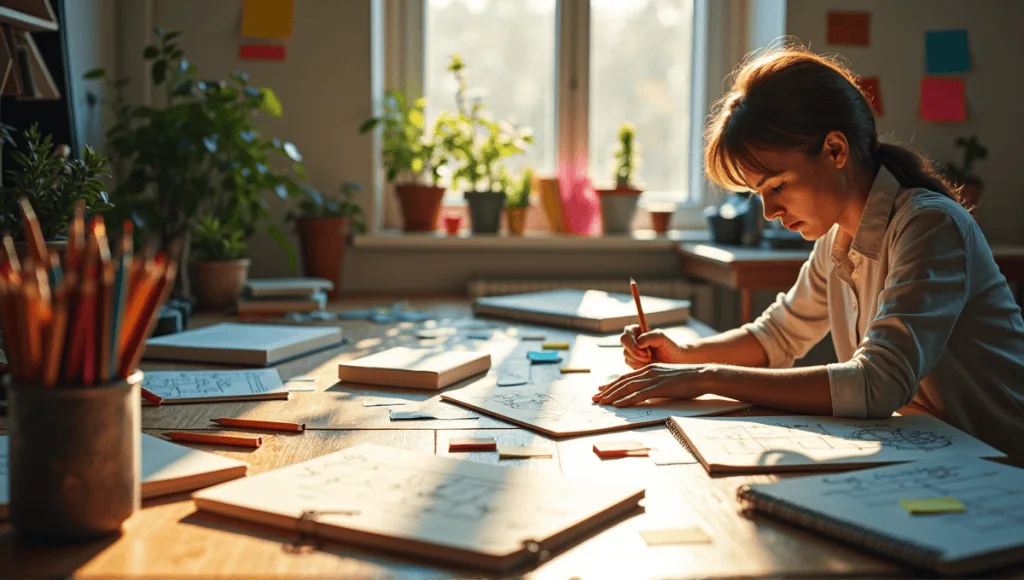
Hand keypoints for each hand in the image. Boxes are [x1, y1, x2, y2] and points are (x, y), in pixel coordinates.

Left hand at [592, 363, 708, 406]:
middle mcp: (649, 372)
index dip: (613, 384)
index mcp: (650, 369)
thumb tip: (647, 395)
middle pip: (623, 381)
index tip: (602, 390)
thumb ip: (655, 385)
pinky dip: (627, 400)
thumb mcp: (667, 380)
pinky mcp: (659, 388)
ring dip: (612, 395)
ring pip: (627, 387)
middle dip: (607, 390)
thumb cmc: (688, 381)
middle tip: (595, 398)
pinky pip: (639, 395)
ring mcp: (654, 379)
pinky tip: (618, 405)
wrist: (703, 375)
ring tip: (601, 402)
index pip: (627, 377)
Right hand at [620, 325, 680, 368]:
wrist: (673, 362)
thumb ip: (650, 337)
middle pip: (623, 342)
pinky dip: (640, 366)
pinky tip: (649, 364)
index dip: (632, 343)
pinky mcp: (632, 363)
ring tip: (652, 360)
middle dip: (635, 352)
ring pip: (627, 356)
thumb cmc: (669, 348)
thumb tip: (638, 343)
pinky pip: (630, 364)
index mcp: (637, 331)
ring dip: (640, 360)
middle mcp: (632, 340)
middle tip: (647, 358)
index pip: (627, 333)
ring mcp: (631, 352)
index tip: (644, 350)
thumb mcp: (662, 338)